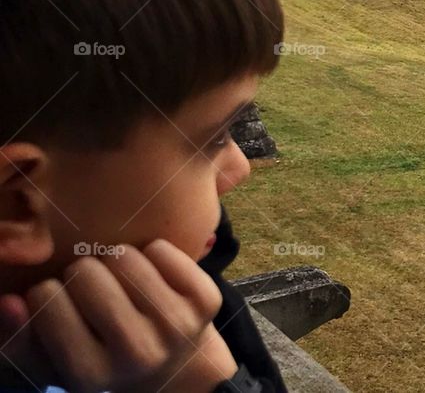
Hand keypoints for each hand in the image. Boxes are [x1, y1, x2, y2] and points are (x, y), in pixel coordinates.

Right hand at [0, 238, 235, 392]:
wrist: (176, 368)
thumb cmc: (104, 358)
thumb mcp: (57, 361)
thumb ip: (22, 337)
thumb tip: (9, 301)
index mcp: (90, 374)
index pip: (47, 300)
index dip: (46, 292)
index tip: (59, 301)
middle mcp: (136, 353)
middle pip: (86, 273)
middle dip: (80, 274)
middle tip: (92, 290)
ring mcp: (175, 326)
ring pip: (124, 256)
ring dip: (115, 260)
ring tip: (119, 282)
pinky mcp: (206, 301)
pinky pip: (162, 249)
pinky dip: (152, 253)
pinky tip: (151, 277)